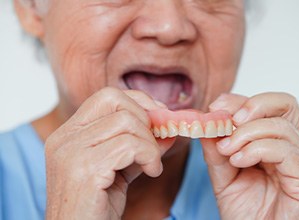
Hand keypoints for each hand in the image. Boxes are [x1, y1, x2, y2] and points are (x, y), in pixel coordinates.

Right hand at [45, 87, 173, 219]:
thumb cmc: (96, 206)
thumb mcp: (119, 168)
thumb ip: (139, 145)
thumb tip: (167, 125)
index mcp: (69, 134)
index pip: (107, 97)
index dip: (139, 101)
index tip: (159, 117)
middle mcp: (65, 138)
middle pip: (115, 100)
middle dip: (145, 118)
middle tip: (154, 143)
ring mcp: (71, 152)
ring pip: (127, 122)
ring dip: (150, 143)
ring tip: (152, 164)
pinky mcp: (84, 169)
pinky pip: (129, 146)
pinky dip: (149, 156)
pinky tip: (151, 173)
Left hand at [201, 92, 298, 219]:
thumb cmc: (244, 210)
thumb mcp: (222, 173)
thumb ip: (215, 147)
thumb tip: (206, 120)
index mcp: (273, 141)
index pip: (267, 105)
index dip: (240, 101)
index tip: (215, 109)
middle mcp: (291, 147)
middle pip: (285, 104)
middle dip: (252, 105)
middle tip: (228, 121)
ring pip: (280, 127)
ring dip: (246, 134)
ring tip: (228, 151)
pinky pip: (286, 151)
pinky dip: (257, 150)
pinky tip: (239, 161)